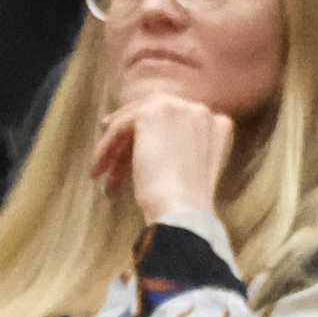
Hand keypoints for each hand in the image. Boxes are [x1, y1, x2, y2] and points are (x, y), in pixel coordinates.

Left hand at [92, 88, 238, 228]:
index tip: (131, 153)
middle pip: (154, 119)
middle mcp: (202, 111)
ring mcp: (179, 107)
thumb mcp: (191, 170)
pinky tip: (98, 169)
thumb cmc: (186, 203)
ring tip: (100, 173)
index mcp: (219, 126)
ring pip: (135, 121)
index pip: (177, 124)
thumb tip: (144, 144)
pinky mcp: (153, 110)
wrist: (184, 209)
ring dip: (114, 148)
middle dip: (128, 139)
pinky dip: (106, 147)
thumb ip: (179, 150)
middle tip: (107, 156)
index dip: (152, 138)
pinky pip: (121, 125)